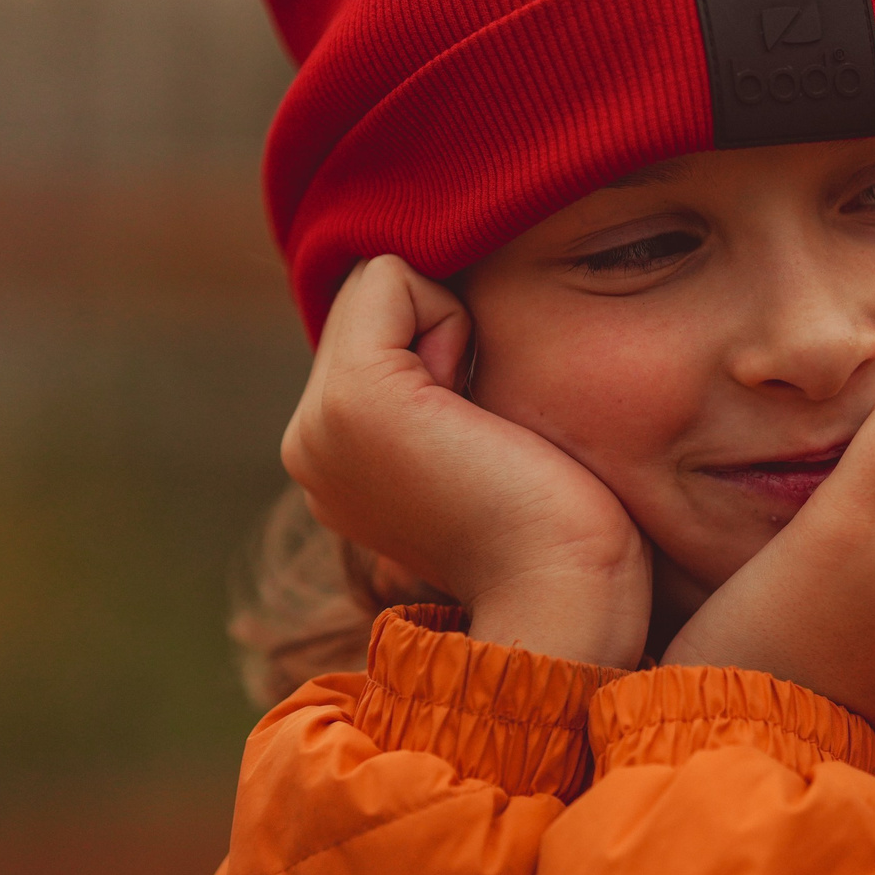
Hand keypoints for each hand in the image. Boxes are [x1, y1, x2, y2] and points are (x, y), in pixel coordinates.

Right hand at [280, 256, 651, 667]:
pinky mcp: (355, 400)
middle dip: (440, 329)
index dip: (442, 341)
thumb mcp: (480, 443)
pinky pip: (390, 278)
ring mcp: (319, 423)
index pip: (371, 323)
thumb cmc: (560, 529)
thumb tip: (444, 319)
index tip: (482, 428)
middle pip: (371, 296)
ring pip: (380, 284)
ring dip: (448, 329)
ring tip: (478, 425)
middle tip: (482, 428)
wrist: (566, 597)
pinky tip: (474, 406)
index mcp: (335, 455)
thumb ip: (438, 388)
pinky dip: (449, 318)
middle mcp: (309, 439)